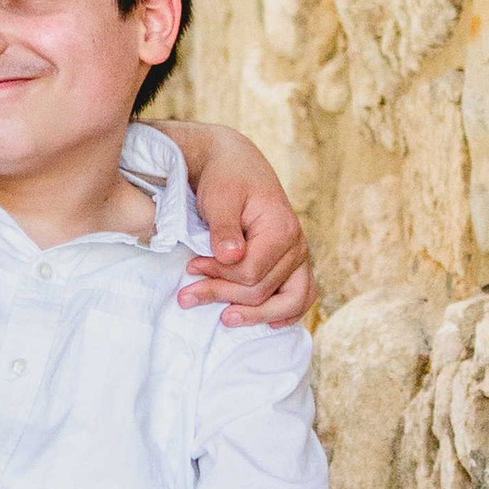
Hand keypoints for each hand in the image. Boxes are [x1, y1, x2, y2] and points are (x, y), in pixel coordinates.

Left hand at [176, 153, 311, 326]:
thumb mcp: (219, 198)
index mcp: (282, 229)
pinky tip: (270, 323)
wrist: (236, 165)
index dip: (217, 277)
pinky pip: (302, 296)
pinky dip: (288, 312)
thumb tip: (230, 257)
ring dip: (255, 315)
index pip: (251, 273)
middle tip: (186, 296)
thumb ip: (224, 228)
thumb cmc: (226, 179)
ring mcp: (299, 258)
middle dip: (222, 295)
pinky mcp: (293, 264)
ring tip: (224, 319)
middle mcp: (297, 246)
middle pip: (263, 291)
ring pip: (288, 302)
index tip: (190, 268)